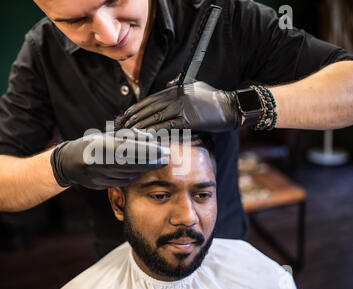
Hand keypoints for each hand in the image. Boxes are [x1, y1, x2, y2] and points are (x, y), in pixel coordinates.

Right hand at [50, 130, 169, 189]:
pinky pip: (122, 181)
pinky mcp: (100, 185)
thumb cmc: (91, 144)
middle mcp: (98, 162)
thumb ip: (127, 137)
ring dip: (144, 168)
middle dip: (151, 161)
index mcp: (99, 146)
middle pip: (132, 163)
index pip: (130, 149)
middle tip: (166, 157)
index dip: (148, 150)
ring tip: (156, 162)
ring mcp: (98, 176)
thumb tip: (150, 139)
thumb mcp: (106, 136)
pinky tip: (139, 170)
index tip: (163, 149)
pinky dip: (133, 175)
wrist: (67, 163)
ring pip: (129, 173)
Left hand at [121, 81, 240, 132]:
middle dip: (133, 119)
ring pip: (156, 118)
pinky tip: (146, 138)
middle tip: (121, 128)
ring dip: (141, 127)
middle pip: (149, 109)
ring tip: (129, 135)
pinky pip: (168, 127)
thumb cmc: (214, 97)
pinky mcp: (190, 120)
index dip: (136, 109)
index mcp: (175, 89)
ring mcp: (182, 107)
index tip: (125, 117)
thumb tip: (169, 85)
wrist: (231, 107)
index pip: (150, 100)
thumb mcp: (195, 86)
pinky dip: (156, 133)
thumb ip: (180, 86)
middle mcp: (176, 96)